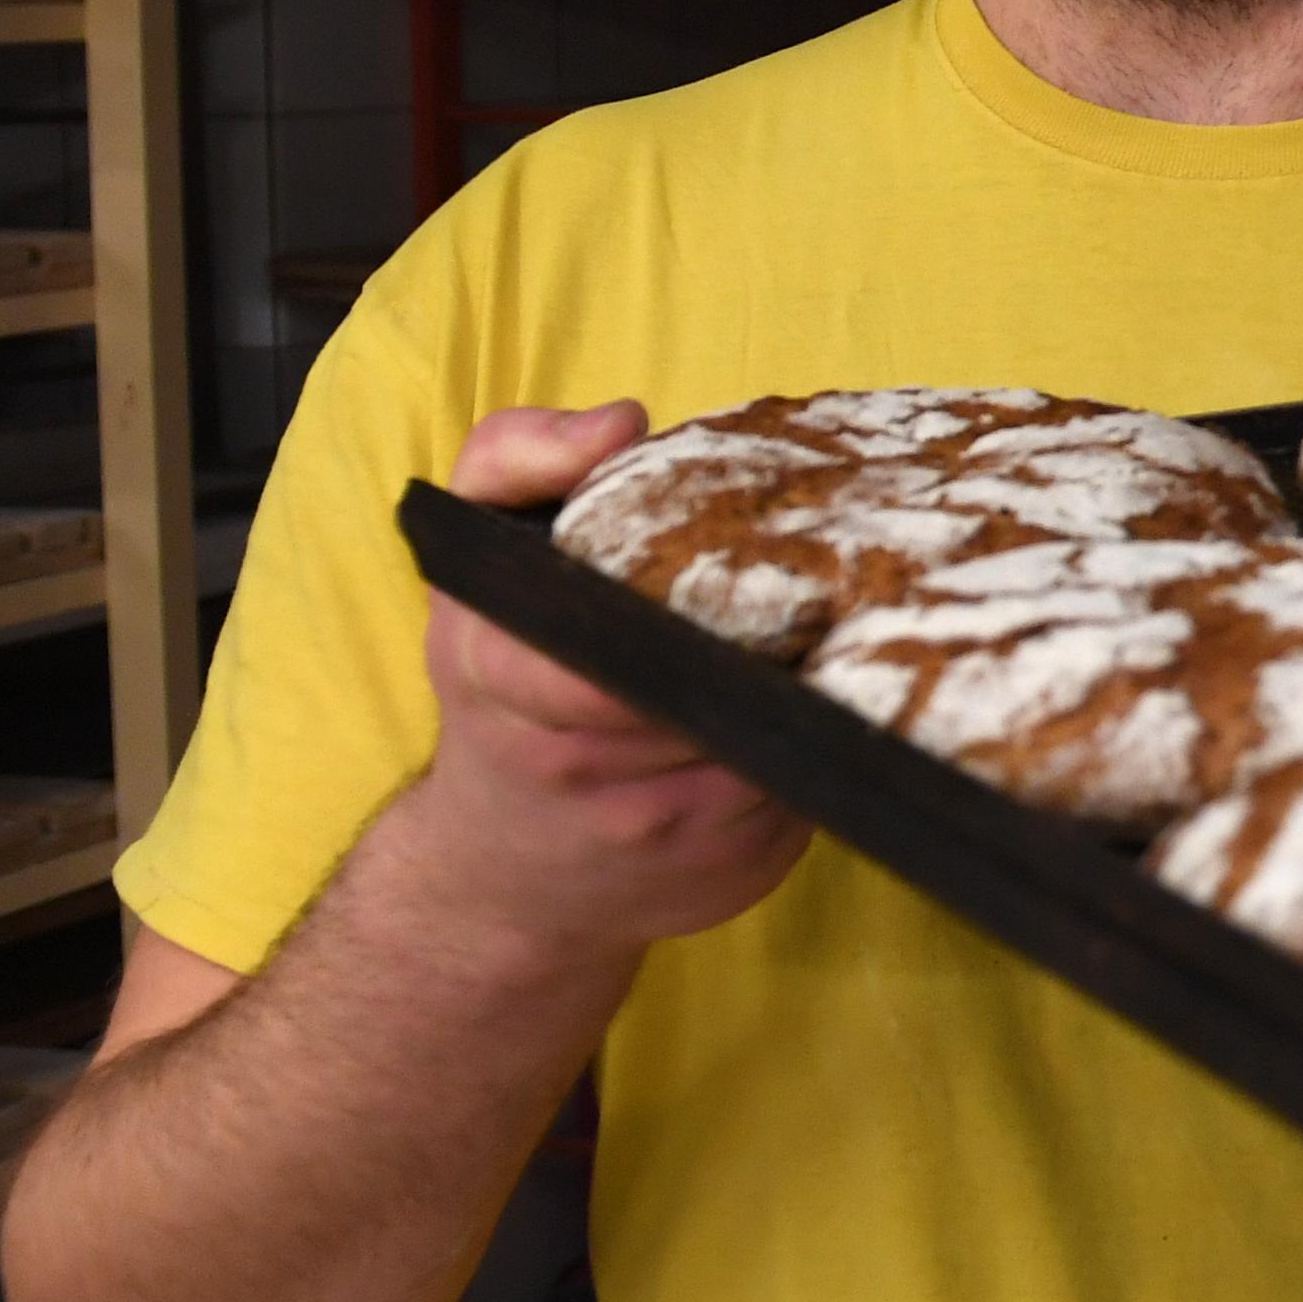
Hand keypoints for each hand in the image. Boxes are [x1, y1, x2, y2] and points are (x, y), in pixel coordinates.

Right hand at [397, 402, 804, 968]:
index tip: (757, 558)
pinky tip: (812, 714)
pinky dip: (823, 744)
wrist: (499, 877)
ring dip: (815, 683)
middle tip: (830, 578)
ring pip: (790, 728)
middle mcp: (586, 767)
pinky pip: (814, 786)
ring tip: (829, 634)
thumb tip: (620, 424)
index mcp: (510, 677)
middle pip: (734, 672)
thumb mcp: (472, 569)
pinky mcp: (740, 873)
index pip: (631, 628)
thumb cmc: (499, 692)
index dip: (710, 587)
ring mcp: (671, 834)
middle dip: (781, 629)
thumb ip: (516, 462)